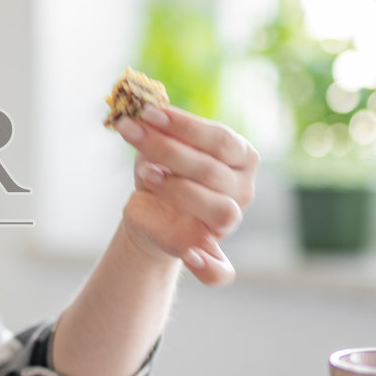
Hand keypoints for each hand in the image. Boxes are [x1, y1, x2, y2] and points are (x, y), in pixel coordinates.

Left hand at [112, 105, 257, 284]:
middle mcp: (242, 189)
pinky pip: (221, 270)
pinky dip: (208, 266)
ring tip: (146, 174)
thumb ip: (157, 128)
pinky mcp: (209, 253)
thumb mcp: (156, 145)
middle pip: (213, 170)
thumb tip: (141, 106)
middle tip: (133, 132)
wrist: (148, 210)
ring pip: (220, 210)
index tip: (147, 112)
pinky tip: (190, 255)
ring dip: (179, 190)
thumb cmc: (159, 169)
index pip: (220, 138)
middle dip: (167, 149)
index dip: (184, 125)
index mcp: (240, 156)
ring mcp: (228, 222)